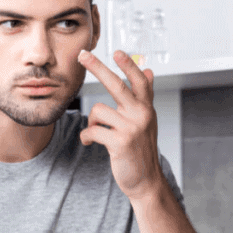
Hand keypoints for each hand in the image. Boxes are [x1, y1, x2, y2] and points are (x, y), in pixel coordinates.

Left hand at [78, 49, 163, 200]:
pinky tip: (89, 142)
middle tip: (82, 54)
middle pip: (117, 85)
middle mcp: (142, 115)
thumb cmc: (141, 149)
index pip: (139, 81)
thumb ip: (145, 96)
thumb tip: (150, 70)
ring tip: (95, 131)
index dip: (128, 65)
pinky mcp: (120, 143)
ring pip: (98, 111)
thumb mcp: (147, 120)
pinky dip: (86, 137)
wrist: (146, 180)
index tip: (117, 51)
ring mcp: (132, 129)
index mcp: (147, 108)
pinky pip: (93, 131)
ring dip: (91, 122)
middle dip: (98, 67)